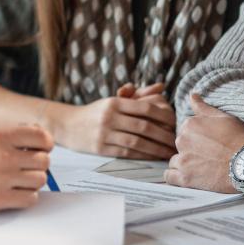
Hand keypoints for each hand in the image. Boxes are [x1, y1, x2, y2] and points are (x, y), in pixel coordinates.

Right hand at [0, 126, 52, 215]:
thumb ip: (7, 133)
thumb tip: (36, 134)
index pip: (41, 136)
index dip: (45, 144)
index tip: (41, 149)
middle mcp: (3, 155)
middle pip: (44, 160)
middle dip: (38, 164)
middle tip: (27, 167)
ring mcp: (2, 178)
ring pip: (40, 180)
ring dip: (33, 181)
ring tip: (20, 181)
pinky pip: (31, 199)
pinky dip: (27, 197)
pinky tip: (15, 193)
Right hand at [53, 86, 175, 158]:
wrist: (67, 125)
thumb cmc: (96, 112)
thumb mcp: (113, 100)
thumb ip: (137, 94)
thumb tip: (160, 87)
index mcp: (115, 102)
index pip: (145, 108)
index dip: (164, 116)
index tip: (175, 123)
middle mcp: (110, 117)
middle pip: (144, 126)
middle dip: (164, 135)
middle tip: (176, 141)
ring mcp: (104, 133)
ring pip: (137, 142)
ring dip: (156, 149)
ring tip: (168, 152)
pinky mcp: (101, 148)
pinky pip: (126, 153)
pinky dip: (143, 156)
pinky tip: (153, 157)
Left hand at [165, 94, 243, 192]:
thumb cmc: (240, 139)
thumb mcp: (223, 117)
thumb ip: (203, 108)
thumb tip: (192, 95)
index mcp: (189, 124)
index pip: (186, 131)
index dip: (198, 139)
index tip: (210, 145)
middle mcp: (182, 140)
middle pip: (180, 146)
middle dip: (191, 151)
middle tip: (210, 157)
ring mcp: (183, 159)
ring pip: (175, 161)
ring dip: (185, 165)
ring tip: (204, 169)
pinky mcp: (185, 178)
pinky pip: (169, 177)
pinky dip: (177, 178)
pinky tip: (189, 178)